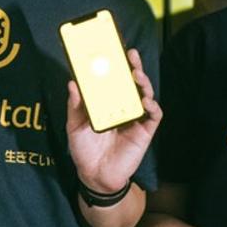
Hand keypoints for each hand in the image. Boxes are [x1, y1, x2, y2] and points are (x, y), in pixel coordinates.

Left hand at [65, 48, 162, 196]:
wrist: (95, 175)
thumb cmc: (85, 150)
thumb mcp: (75, 126)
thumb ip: (75, 106)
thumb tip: (73, 83)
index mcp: (108, 104)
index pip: (115, 81)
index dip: (117, 66)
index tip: (114, 51)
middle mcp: (124, 108)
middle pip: (133, 84)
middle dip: (134, 68)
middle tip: (131, 56)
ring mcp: (136, 119)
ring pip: (146, 96)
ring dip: (144, 84)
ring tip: (137, 76)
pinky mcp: (145, 132)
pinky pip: (153, 116)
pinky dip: (152, 108)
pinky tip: (146, 102)